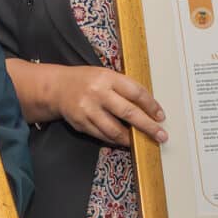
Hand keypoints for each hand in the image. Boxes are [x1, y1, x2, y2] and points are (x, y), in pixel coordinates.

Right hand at [47, 64, 166, 146]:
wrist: (57, 87)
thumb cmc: (87, 81)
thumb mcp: (106, 76)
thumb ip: (124, 88)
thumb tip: (148, 107)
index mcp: (108, 78)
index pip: (136, 92)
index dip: (151, 106)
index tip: (160, 116)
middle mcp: (98, 93)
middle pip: (129, 113)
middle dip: (147, 126)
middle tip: (161, 135)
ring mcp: (88, 110)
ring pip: (115, 130)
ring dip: (131, 138)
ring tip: (141, 141)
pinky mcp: (81, 123)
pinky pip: (102, 136)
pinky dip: (115, 140)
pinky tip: (123, 140)